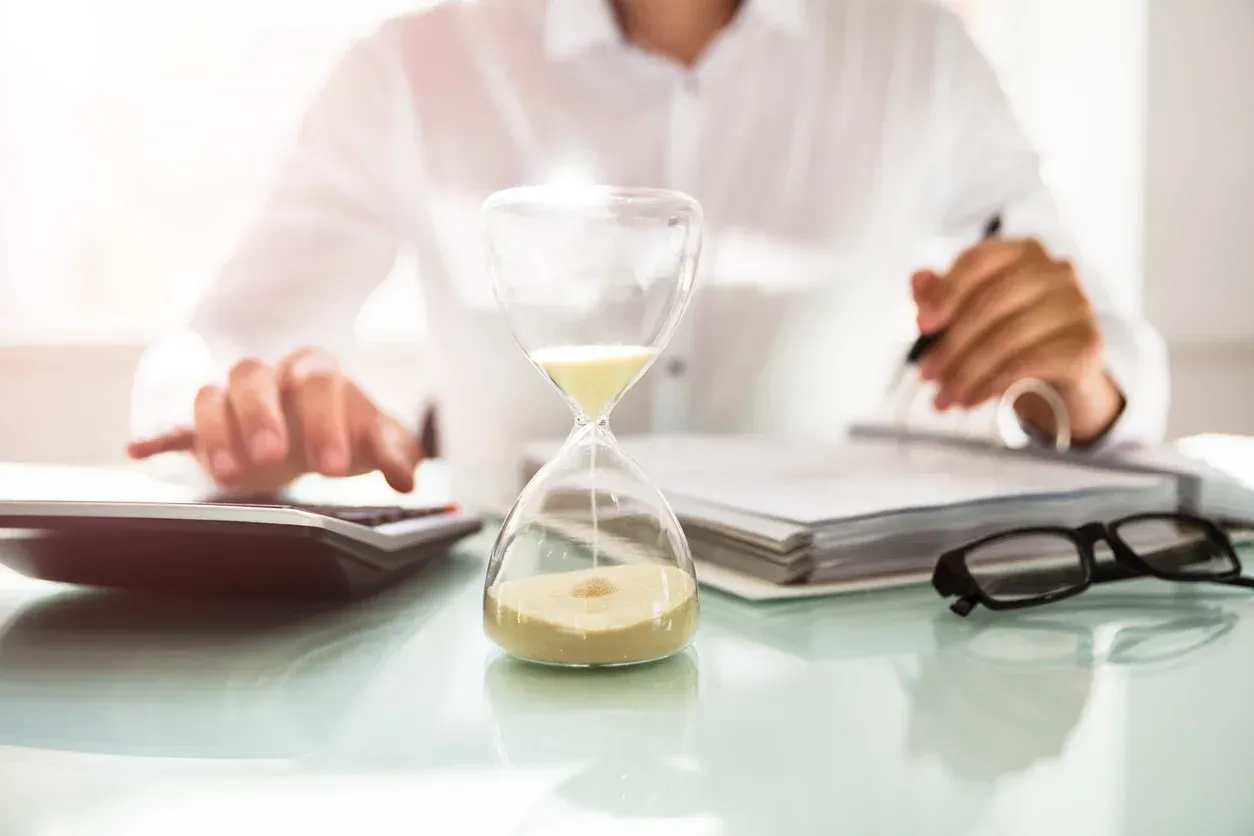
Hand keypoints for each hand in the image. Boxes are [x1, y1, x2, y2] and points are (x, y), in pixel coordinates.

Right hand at [127, 347, 421, 492]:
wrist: (316, 435)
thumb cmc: (347, 431)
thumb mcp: (378, 440)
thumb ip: (397, 452)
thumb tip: (408, 476)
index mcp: (315, 371)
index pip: (317, 381)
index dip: (325, 421)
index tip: (333, 469)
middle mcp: (269, 376)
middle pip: (253, 376)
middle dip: (260, 416)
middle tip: (272, 459)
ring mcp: (232, 399)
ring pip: (210, 396)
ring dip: (216, 432)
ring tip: (227, 475)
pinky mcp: (202, 428)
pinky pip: (175, 425)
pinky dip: (158, 436)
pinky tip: (140, 450)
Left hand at [911, 238, 1124, 443]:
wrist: (1059, 375)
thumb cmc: (1008, 334)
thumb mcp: (968, 314)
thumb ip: (941, 295)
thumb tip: (917, 280)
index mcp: (1021, 252)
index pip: (978, 261)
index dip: (945, 292)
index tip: (922, 325)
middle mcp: (1055, 270)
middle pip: (990, 304)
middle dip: (951, 346)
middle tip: (926, 376)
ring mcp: (1076, 304)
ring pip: (1008, 337)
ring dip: (967, 373)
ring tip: (945, 397)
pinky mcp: (1087, 342)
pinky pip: (1030, 363)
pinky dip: (993, 384)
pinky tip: (973, 398)